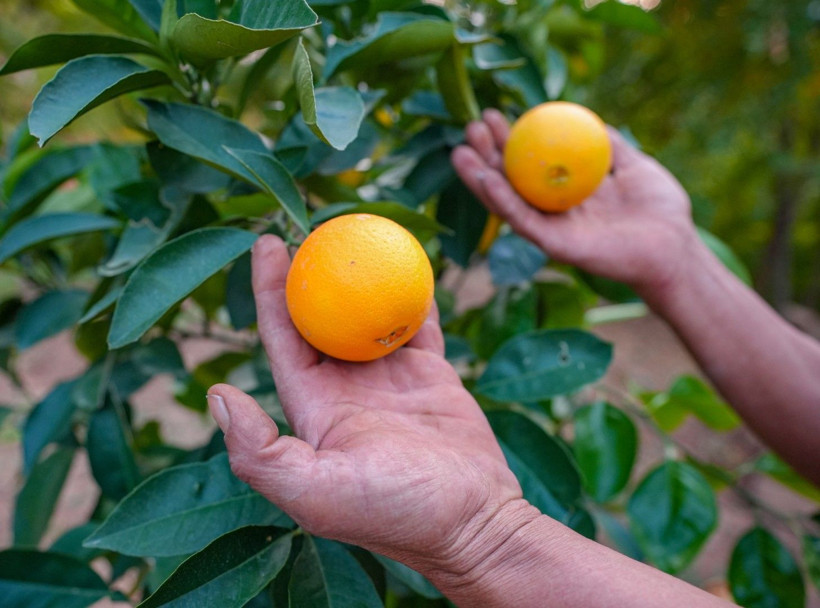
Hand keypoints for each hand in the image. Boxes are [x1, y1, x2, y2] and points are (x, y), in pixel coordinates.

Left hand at [207, 235, 523, 573]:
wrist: (473, 523)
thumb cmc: (398, 512)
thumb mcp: (318, 493)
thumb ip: (261, 452)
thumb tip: (215, 393)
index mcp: (313, 406)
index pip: (281, 335)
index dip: (269, 289)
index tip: (266, 243)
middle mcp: (344, 388)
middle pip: (318, 315)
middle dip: (309, 271)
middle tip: (312, 224)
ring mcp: (388, 380)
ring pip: (364, 313)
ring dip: (357, 275)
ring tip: (356, 230)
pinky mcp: (429, 375)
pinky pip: (416, 321)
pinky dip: (411, 292)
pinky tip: (408, 260)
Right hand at [451, 109, 695, 293]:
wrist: (675, 246)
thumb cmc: (661, 209)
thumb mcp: (635, 166)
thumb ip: (612, 145)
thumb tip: (591, 119)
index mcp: (567, 191)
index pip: (530, 162)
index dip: (510, 139)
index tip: (497, 113)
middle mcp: (553, 210)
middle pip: (510, 179)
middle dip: (487, 153)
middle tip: (472, 125)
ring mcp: (551, 228)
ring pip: (506, 201)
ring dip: (480, 176)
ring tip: (461, 150)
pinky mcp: (553, 245)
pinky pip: (522, 220)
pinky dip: (501, 199)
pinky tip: (485, 178)